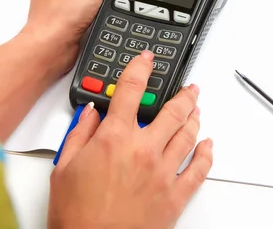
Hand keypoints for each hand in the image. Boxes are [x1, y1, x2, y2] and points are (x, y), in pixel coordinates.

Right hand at [48, 50, 212, 228]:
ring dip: (195, 117)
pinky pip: (198, 170)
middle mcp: (143, 150)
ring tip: (197, 108)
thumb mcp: (65, 168)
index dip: (140, 70)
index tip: (147, 60)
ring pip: (188, 135)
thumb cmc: (77, 216)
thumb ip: (79, 134)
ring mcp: (163, 172)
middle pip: (171, 111)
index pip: (132, 92)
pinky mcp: (175, 195)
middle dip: (183, 94)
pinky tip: (207, 145)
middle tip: (189, 87)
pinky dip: (206, 154)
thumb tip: (90, 113)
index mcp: (115, 139)